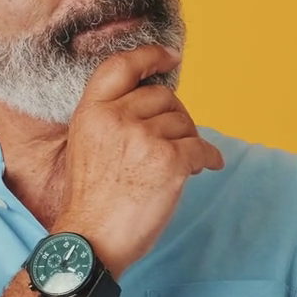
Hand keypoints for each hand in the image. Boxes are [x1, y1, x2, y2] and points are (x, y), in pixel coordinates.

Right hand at [56, 44, 224, 275]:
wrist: (92, 240)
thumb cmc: (93, 199)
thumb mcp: (87, 144)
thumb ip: (112, 117)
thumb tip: (156, 102)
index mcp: (92, 111)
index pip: (122, 66)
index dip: (150, 56)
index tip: (170, 56)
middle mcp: (116, 118)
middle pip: (163, 96)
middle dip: (176, 116)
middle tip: (175, 140)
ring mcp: (143, 138)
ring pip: (184, 123)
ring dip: (189, 141)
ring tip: (179, 164)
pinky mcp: (169, 161)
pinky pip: (202, 148)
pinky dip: (209, 158)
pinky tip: (206, 167)